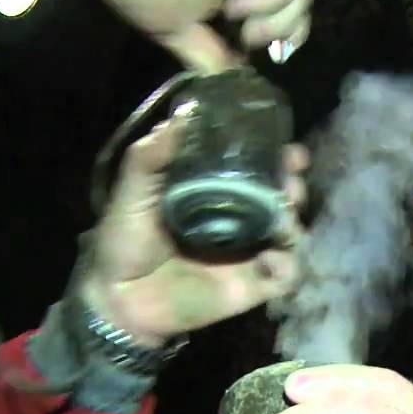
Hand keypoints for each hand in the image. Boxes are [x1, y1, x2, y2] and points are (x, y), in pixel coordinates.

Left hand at [78, 115, 308, 345]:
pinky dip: (287, 266)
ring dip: (293, 223)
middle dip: (292, 186)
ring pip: (289, 235)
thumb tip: (184, 115)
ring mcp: (247, 255)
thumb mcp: (133, 190)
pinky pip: (285, 276)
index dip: (276, 158)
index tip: (286, 147)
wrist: (118, 298)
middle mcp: (237, 221)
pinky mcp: (252, 287)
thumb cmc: (124, 241)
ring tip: (284, 219)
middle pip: (280, 200)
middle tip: (291, 180)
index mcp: (214, 195)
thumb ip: (153, 155)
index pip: (255, 171)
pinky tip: (271, 259)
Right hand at [93, 0, 313, 72]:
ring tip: (231, 5)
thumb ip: (206, 54)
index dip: (296, 34)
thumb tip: (234, 77)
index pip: (295, 16)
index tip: (276, 52)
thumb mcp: (173, 30)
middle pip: (304, 4)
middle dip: (278, 26)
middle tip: (242, 28)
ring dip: (267, 7)